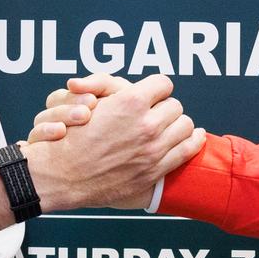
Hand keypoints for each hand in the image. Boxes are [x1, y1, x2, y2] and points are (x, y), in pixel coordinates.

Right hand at [22, 73, 204, 209]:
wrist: (65, 174)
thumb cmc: (72, 137)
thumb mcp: (88, 100)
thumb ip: (111, 86)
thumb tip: (133, 86)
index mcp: (131, 102)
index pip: (163, 83)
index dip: (156, 88)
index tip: (151, 94)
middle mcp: (146, 124)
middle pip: (175, 105)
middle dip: (165, 107)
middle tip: (157, 112)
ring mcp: (153, 148)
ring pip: (185, 125)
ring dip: (177, 123)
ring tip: (169, 125)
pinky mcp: (156, 169)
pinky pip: (188, 149)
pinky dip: (193, 140)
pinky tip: (194, 135)